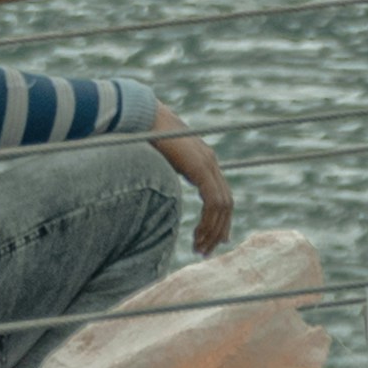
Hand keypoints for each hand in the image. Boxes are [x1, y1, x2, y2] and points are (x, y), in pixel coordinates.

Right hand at [151, 121, 237, 252]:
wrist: (141, 117)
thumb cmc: (143, 137)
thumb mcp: (160, 162)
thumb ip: (168, 174)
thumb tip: (156, 190)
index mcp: (203, 160)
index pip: (220, 195)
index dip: (219, 219)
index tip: (212, 238)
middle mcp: (210, 161)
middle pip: (226, 203)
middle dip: (219, 230)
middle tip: (206, 250)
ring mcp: (208, 163)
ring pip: (223, 206)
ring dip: (213, 230)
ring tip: (200, 249)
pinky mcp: (201, 168)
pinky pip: (213, 201)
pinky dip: (209, 221)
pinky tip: (198, 235)